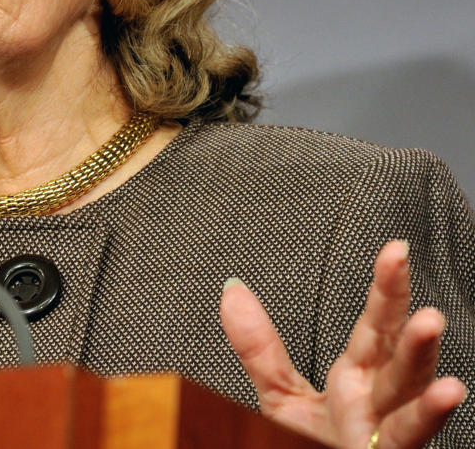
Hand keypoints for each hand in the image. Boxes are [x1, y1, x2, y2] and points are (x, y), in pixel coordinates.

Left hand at [220, 240, 467, 447]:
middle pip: (400, 363)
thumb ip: (259, 346)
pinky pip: (404, 441)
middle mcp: (380, 404)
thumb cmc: (309, 445)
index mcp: (359, 380)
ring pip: (409, 403)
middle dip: (414, 333)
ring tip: (432, 328)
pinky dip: (425, 418)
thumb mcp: (279, 395)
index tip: (396, 249)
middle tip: (427, 303)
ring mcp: (384, 438)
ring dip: (424, 369)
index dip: (387, 289)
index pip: (376, 327)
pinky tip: (446, 394)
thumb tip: (232, 288)